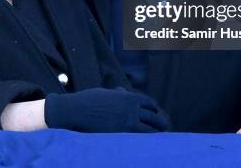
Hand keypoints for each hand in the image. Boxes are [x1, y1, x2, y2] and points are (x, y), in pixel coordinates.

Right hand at [44, 88, 169, 132]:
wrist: (76, 110)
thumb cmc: (87, 101)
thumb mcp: (105, 93)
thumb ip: (117, 94)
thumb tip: (122, 91)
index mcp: (129, 97)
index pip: (150, 104)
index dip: (155, 110)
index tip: (157, 115)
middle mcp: (132, 109)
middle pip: (154, 118)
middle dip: (161, 124)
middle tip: (165, 129)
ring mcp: (128, 123)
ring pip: (150, 132)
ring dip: (156, 136)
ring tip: (161, 143)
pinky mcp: (122, 135)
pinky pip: (139, 141)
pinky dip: (145, 144)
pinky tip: (147, 149)